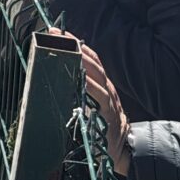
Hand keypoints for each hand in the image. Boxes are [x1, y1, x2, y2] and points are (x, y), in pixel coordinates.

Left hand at [70, 32, 131, 176]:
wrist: (123, 148)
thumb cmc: (102, 124)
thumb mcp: (92, 104)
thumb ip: (80, 91)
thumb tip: (58, 78)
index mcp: (102, 85)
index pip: (92, 59)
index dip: (77, 44)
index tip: (60, 32)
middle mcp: (107, 88)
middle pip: (93, 62)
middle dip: (75, 46)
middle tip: (56, 34)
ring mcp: (110, 99)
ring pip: (98, 75)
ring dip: (82, 61)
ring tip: (68, 49)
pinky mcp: (109, 113)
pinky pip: (100, 96)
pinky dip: (90, 86)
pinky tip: (81, 78)